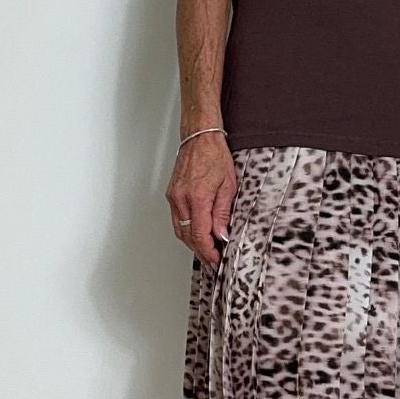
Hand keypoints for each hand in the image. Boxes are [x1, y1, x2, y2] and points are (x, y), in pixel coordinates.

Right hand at [166, 132, 236, 269]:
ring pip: (180, 230)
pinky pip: (177, 220)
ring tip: (207, 251)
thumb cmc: (215, 155)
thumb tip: (221, 234)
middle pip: (187, 236)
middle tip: (213, 260)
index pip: (199, 234)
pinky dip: (186, 231)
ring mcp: (174, 197)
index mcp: (197, 197)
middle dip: (201, 251)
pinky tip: (197, 234)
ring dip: (193, 243)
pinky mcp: (171, 195)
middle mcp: (181, 199)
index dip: (208, 251)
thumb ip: (222, 213)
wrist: (199, 138)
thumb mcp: (228, 185)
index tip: (216, 259)